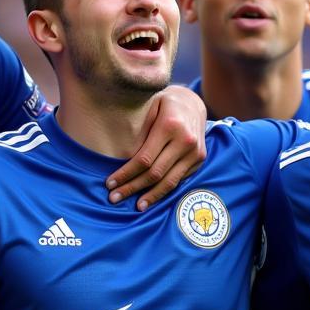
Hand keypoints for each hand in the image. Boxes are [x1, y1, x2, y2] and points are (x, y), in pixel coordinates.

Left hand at [105, 85, 206, 209]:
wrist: (192, 102)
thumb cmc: (162, 104)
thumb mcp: (148, 105)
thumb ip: (137, 126)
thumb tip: (112, 151)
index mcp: (170, 125)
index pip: (144, 158)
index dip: (125, 174)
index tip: (110, 182)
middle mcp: (185, 141)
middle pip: (155, 173)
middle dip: (132, 187)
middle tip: (114, 198)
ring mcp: (195, 152)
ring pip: (169, 182)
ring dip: (150, 196)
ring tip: (135, 206)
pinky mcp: (199, 159)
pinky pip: (179, 180)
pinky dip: (164, 191)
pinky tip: (151, 198)